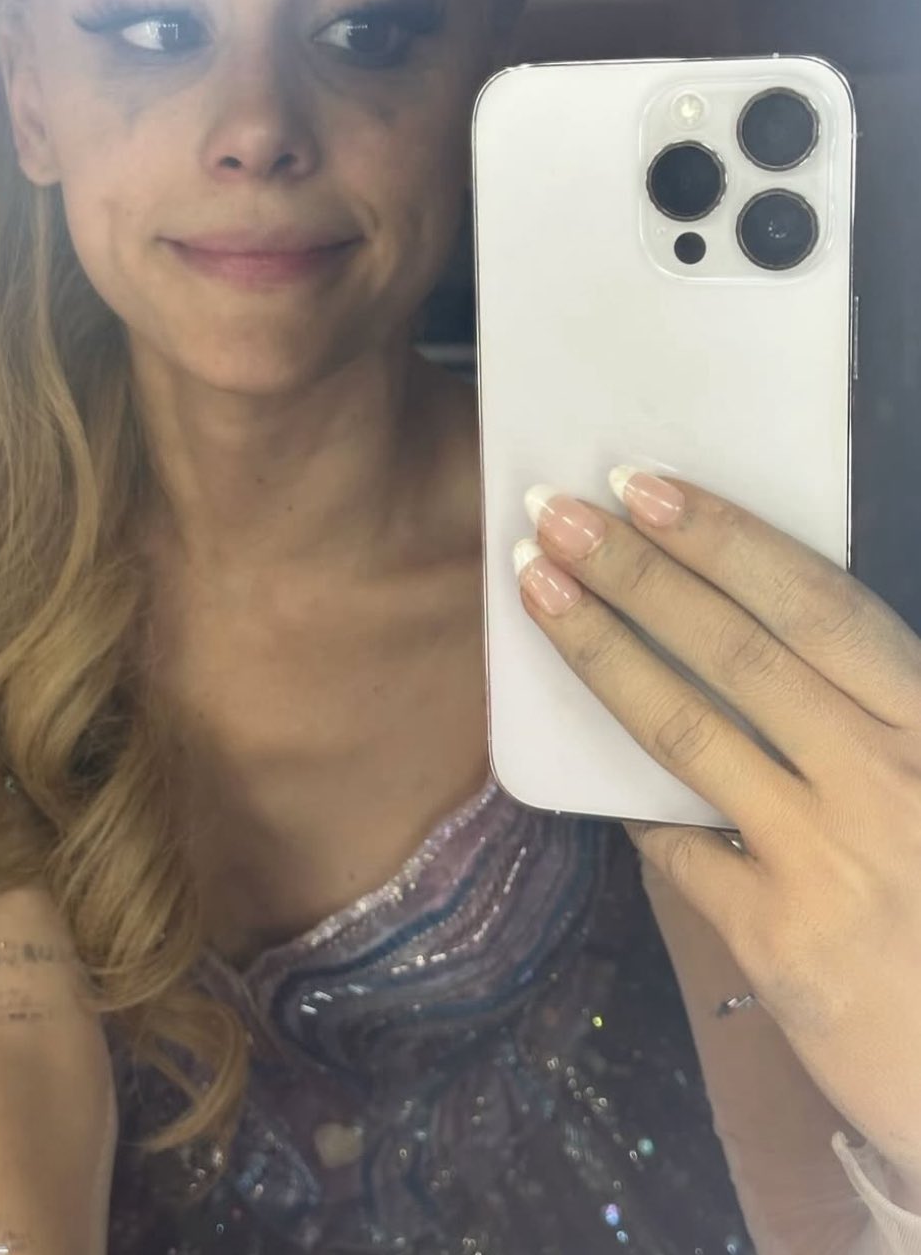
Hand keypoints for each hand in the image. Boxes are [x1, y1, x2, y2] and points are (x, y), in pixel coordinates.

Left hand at [513, 469, 920, 1188]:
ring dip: (602, 650)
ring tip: (538, 590)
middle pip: (736, 651)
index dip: (723, 539)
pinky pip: (679, 846)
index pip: (816, 605)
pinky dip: (631, 800)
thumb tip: (773, 630)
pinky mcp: (779, 939)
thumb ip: (881, 712)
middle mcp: (888, 778)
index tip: (640, 486)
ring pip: (688, 729)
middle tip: (551, 512)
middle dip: (634, 572)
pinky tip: (586, 762)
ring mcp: (828, 861)